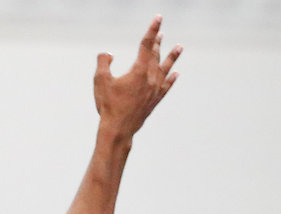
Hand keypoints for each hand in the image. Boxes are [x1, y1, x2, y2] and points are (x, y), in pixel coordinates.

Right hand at [93, 16, 181, 137]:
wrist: (119, 129)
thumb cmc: (108, 106)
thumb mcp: (100, 81)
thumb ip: (103, 63)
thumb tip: (108, 54)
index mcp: (139, 70)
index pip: (147, 44)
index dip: (152, 29)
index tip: (158, 17)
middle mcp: (151, 78)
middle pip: (156, 55)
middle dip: (158, 42)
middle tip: (161, 32)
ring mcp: (155, 90)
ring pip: (165, 68)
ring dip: (172, 57)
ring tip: (179, 47)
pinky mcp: (155, 100)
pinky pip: (166, 86)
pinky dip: (171, 79)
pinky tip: (176, 74)